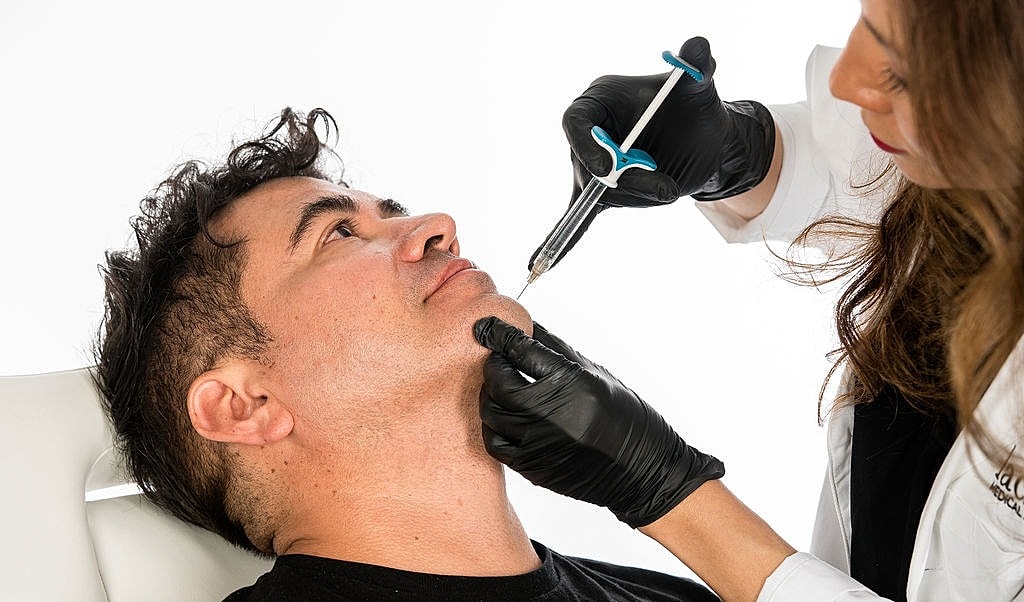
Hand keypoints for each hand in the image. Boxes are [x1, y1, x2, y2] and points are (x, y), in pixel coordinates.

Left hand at [473, 316, 724, 527]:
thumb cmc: (626, 417)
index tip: (487, 326)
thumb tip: (527, 326)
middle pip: (499, 381)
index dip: (500, 334)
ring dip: (490, 394)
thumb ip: (556, 351)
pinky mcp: (532, 467)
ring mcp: (538, 443)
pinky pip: (495, 442)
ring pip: (492, 411)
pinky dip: (493, 425)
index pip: (522, 350)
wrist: (641, 470)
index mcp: (572, 383)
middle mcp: (551, 413)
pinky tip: (505, 417)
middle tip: (498, 359)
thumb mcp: (597, 374)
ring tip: (501, 387)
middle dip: (493, 365)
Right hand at [534, 36, 775, 270]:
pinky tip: (537, 264)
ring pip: (603, 195)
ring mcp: (591, 167)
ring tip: (669, 185)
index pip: (576, 122)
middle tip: (663, 187)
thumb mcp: (697, 88)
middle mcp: (588, 134)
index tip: (610, 166)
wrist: (702, 138)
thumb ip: (697, 67)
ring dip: (641, 195)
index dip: (587, 146)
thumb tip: (699, 49)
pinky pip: (577, 218)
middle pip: (589, 165)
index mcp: (598, 101)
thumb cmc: (692, 108)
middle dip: (628, 181)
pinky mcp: (603, 194)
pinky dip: (561, 240)